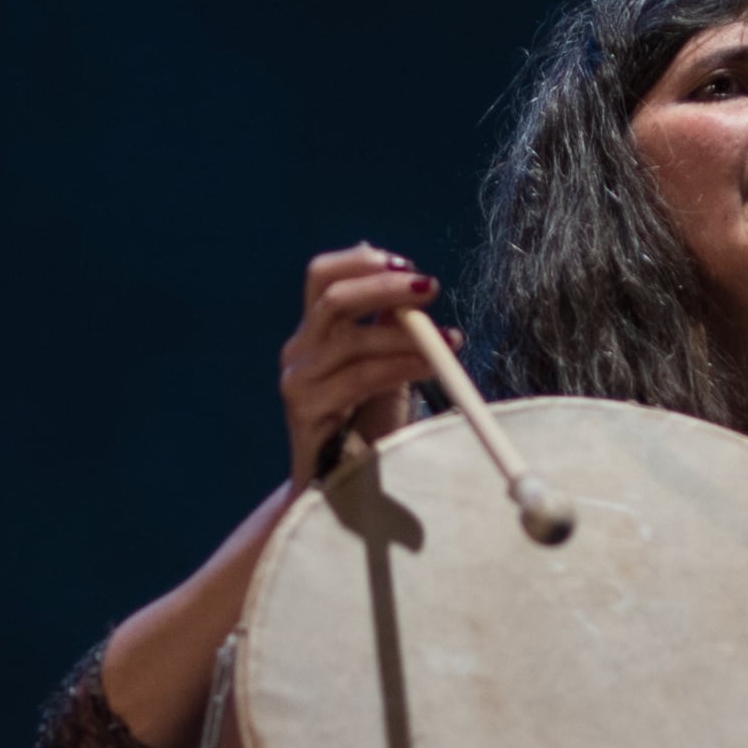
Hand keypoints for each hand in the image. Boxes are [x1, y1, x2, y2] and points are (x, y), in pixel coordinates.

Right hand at [279, 243, 462, 490]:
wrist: (344, 486)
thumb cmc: (368, 422)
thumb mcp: (384, 365)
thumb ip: (388, 329)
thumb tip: (410, 286)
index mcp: (315, 331)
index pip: (322, 275)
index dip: (361, 261)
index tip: (407, 263)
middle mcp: (299, 350)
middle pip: (334, 297)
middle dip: (386, 286)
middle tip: (431, 287)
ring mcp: (298, 380)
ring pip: (352, 340)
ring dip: (407, 335)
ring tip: (449, 340)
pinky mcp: (305, 411)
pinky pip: (360, 379)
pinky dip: (401, 367)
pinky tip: (432, 366)